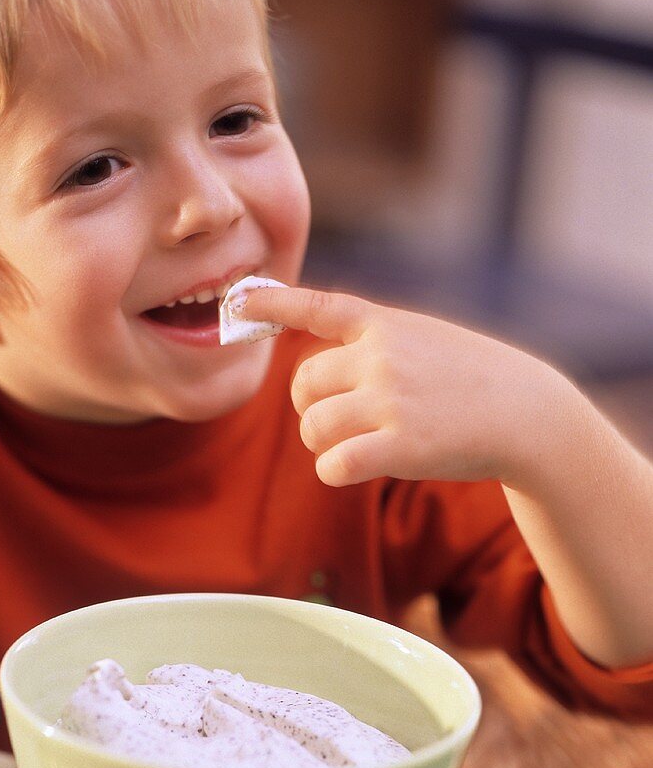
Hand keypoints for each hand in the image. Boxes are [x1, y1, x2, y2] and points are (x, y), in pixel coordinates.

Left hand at [242, 285, 572, 487]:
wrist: (529, 415)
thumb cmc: (473, 379)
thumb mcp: (425, 339)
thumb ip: (374, 344)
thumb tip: (314, 376)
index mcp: (386, 324)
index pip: (320, 307)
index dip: (275, 302)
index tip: (239, 297)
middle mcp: (382, 356)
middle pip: (302, 385)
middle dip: (309, 408)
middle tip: (338, 419)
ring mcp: (390, 400)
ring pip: (312, 428)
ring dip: (324, 443)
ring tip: (357, 444)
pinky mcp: (399, 446)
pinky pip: (332, 464)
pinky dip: (336, 470)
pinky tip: (359, 467)